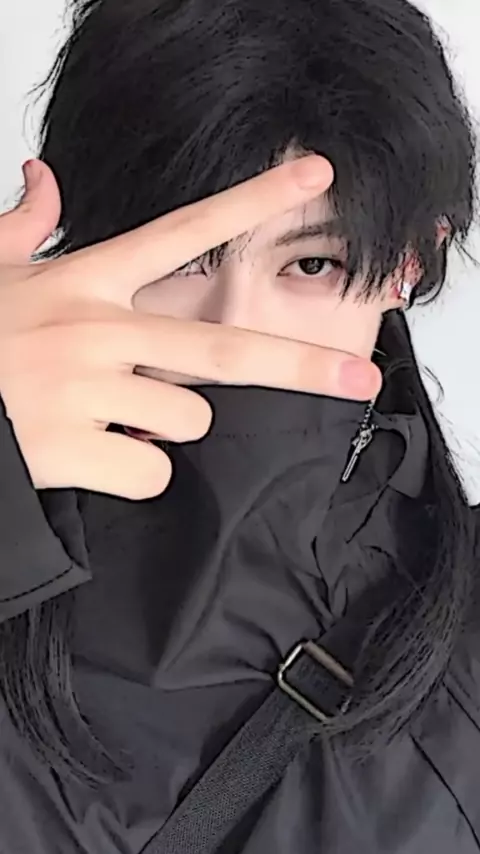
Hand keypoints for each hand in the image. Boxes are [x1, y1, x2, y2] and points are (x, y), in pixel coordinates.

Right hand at [0, 157, 380, 499]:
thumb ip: (24, 226)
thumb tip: (42, 175)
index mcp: (85, 281)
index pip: (183, 230)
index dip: (252, 200)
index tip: (314, 177)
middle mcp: (98, 329)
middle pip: (224, 347)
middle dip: (301, 365)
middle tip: (359, 377)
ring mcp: (90, 389)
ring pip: (187, 420)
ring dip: (162, 427)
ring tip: (107, 417)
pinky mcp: (79, 446)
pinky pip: (152, 471)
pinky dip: (133, 472)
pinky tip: (93, 455)